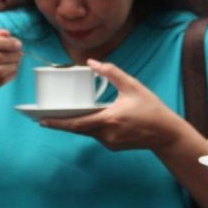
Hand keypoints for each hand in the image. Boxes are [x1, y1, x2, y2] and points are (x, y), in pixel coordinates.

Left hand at [40, 59, 183, 150]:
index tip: (41, 120)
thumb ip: (111, 73)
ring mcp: (110, 142)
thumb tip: (92, 63)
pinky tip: (88, 116)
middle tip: (42, 117)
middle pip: (77, 129)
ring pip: (87, 132)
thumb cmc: (151, 109)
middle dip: (59, 123)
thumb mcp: (132, 86)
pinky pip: (96, 134)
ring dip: (76, 123)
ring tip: (62, 113)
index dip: (57, 122)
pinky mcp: (113, 145)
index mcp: (109, 119)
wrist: (166, 134)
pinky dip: (90, 125)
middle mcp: (106, 134)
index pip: (76, 123)